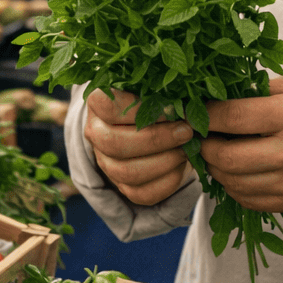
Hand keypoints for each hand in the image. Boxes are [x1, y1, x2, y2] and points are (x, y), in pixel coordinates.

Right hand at [84, 89, 195, 206]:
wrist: (148, 124)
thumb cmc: (153, 98)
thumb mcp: (153, 88)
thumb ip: (160, 91)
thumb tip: (182, 104)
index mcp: (97, 103)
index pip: (110, 108)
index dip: (141, 110)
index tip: (172, 108)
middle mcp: (95, 134)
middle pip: (115, 143)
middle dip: (156, 139)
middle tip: (186, 131)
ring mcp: (106, 162)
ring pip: (127, 172)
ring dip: (164, 161)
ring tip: (186, 149)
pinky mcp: (122, 186)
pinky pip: (141, 194)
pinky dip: (167, 182)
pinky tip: (182, 166)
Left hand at [200, 77, 282, 214]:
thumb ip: (259, 92)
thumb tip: (216, 96)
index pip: (233, 117)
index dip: (205, 115)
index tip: (195, 112)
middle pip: (226, 156)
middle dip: (204, 146)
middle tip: (201, 136)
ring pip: (232, 182)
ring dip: (215, 168)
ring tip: (217, 153)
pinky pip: (248, 201)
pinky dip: (234, 186)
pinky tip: (237, 171)